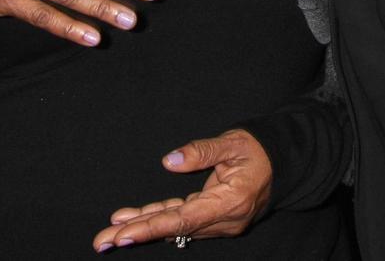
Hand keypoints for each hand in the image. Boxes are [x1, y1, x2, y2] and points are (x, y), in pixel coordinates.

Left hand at [92, 130, 271, 251]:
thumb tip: (170, 161)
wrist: (283, 163)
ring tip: (110, 232)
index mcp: (228, 204)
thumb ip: (203, 151)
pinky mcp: (212, 215)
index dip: (150, 226)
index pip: (182, 219)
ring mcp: (218, 222)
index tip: (123, 233)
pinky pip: (181, 218)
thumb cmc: (258, 150)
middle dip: (136, 234)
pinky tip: (134, 220)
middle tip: (101, 241)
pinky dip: (158, 218)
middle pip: (173, 228)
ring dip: (143, 227)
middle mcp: (222, 220)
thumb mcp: (233, 143)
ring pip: (174, 225)